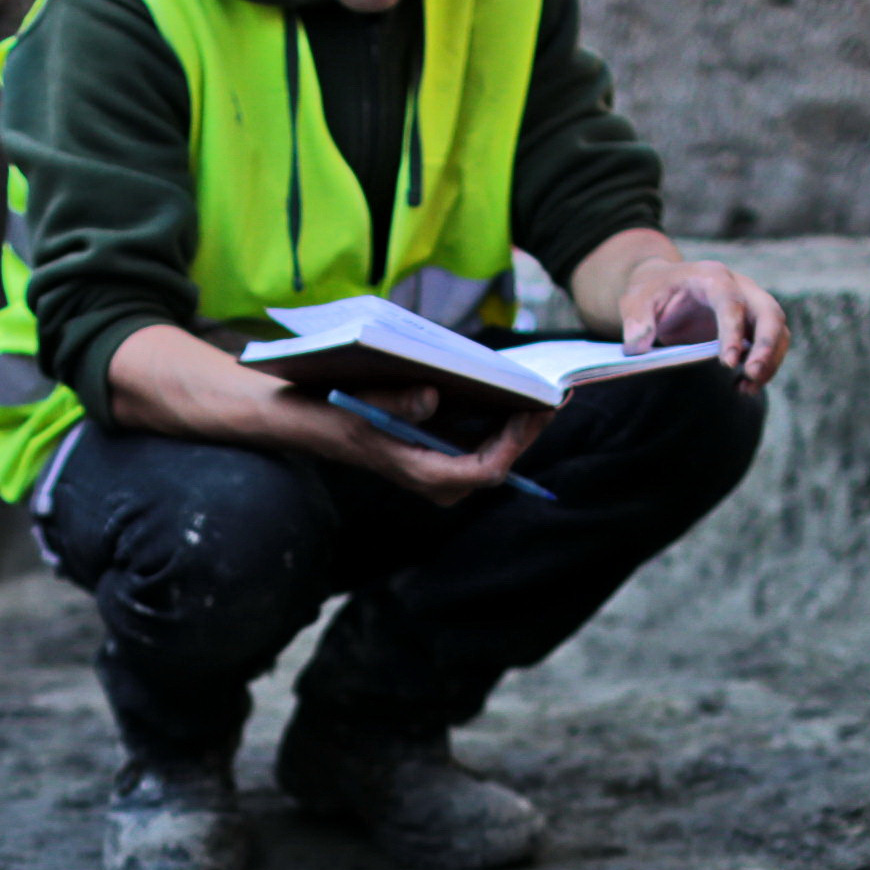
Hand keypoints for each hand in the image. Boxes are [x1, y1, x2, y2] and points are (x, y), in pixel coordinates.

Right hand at [304, 383, 555, 506]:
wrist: (311, 420)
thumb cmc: (336, 413)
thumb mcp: (361, 404)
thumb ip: (396, 403)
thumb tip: (430, 397)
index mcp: (424, 475)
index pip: (486, 470)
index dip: (515, 443)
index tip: (532, 411)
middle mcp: (439, 479)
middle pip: (501, 460)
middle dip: (528, 429)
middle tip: (557, 394)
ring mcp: (443, 468)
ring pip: (496, 451)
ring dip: (520, 423)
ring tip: (546, 390)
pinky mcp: (443, 452)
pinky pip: (484, 440)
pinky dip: (503, 417)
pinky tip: (517, 390)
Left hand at [611, 254, 790, 387]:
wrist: (663, 286)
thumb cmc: (651, 292)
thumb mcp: (635, 300)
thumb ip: (636, 320)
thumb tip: (637, 347)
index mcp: (712, 277)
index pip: (731, 302)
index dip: (732, 332)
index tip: (727, 363)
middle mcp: (740, 287)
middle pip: (770, 313)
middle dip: (767, 346)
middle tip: (751, 375)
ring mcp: (751, 305)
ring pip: (778, 331)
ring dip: (769, 362)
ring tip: (745, 389)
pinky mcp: (753, 325)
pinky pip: (771, 345)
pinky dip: (764, 367)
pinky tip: (742, 387)